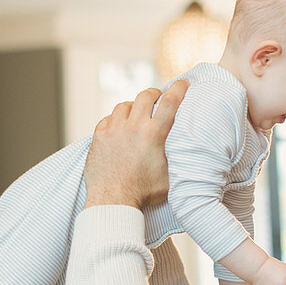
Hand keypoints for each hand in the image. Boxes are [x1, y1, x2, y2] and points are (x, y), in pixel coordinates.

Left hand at [83, 80, 187, 208]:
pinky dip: (115, 120)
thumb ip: (177, 158)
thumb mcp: (170, 176)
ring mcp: (113, 129)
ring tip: (136, 115)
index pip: (170, 102)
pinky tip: (118, 128)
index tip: (183, 82)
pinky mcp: (98, 136)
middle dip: (153, 94)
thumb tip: (187, 151)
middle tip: (156, 99)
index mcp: (154, 134)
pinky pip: (108, 119)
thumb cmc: (143, 193)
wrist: (112, 201)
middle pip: (145, 96)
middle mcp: (133, 126)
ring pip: (124, 105)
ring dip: (133, 107)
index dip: (179, 88)